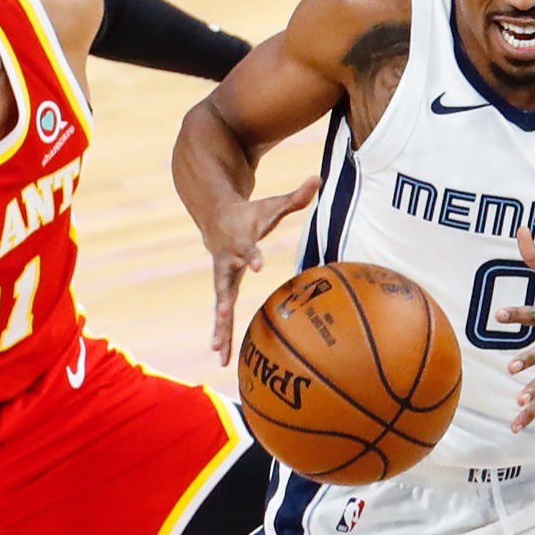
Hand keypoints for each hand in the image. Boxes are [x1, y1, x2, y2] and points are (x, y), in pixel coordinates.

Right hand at [207, 175, 319, 363]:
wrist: (215, 218)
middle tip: (223, 314)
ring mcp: (221, 279)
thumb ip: (295, 197)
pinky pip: (221, 315)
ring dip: (219, 328)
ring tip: (218, 350)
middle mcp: (227, 263)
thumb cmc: (251, 214)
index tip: (257, 266)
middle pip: (224, 284)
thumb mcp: (272, 205)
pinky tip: (221, 355)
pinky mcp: (222, 290)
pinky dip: (221, 334)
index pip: (247, 249)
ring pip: (219, 306)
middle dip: (223, 300)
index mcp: (240, 242)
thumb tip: (318, 179)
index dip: (252, 256)